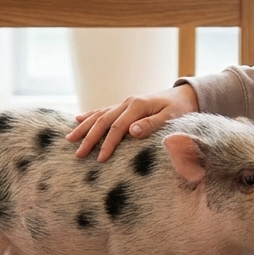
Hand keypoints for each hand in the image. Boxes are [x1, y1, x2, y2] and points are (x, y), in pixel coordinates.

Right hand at [66, 84, 199, 161]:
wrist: (184, 95)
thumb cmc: (179, 109)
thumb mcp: (170, 117)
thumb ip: (151, 124)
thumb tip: (131, 131)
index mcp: (137, 106)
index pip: (117, 127)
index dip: (108, 144)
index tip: (100, 159)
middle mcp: (127, 103)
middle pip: (103, 121)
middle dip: (89, 138)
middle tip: (78, 154)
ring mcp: (124, 103)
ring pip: (99, 115)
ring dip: (84, 127)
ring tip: (70, 139)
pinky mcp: (124, 105)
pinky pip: (103, 110)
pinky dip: (90, 115)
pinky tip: (78, 119)